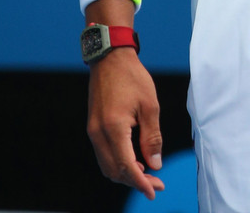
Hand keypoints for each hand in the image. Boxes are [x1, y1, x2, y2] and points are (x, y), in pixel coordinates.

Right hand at [87, 47, 164, 197]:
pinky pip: (104, 154)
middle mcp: (99, 133)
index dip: (141, 182)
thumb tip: (155, 164)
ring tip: (148, 174)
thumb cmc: (132, 77)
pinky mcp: (93, 127)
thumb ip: (152, 137)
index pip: (126, 166)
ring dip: (126, 174)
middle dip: (135, 181)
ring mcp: (93, 131)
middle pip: (114, 171)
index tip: (154, 191)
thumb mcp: (150, 105)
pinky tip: (134, 160)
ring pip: (107, 165)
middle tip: (157, 184)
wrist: (110, 58)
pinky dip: (118, 162)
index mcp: (114, 128)